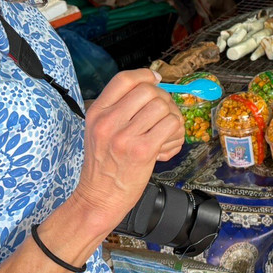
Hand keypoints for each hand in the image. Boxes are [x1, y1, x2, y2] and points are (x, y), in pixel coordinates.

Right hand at [70, 69, 184, 234]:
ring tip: (165, 133)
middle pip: (148, 90)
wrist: (99, 197)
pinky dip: (175, 133)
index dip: (144, 75)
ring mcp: (124, 136)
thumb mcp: (99, 130)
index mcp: (97, 113)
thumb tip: (151, 84)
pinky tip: (166, 144)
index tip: (155, 79)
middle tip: (163, 115)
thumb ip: (119, 108)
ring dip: (172, 118)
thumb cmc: (104, 165)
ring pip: (163, 107)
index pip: (123, 79)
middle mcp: (108, 122)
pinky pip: (171, 125)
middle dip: (163, 100)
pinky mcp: (142, 151)